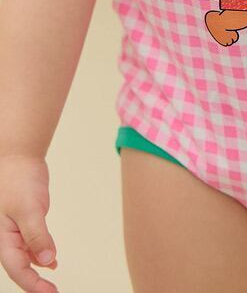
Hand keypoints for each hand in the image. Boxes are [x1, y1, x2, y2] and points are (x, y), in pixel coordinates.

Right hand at [0, 153, 58, 292]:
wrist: (19, 157)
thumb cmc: (18, 180)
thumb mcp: (29, 209)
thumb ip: (37, 236)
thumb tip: (48, 261)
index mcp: (2, 239)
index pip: (17, 269)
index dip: (32, 285)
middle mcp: (6, 238)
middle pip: (19, 267)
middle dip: (34, 283)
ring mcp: (15, 230)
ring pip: (25, 257)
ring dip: (37, 270)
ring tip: (51, 284)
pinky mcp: (24, 221)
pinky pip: (30, 244)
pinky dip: (40, 253)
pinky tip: (51, 261)